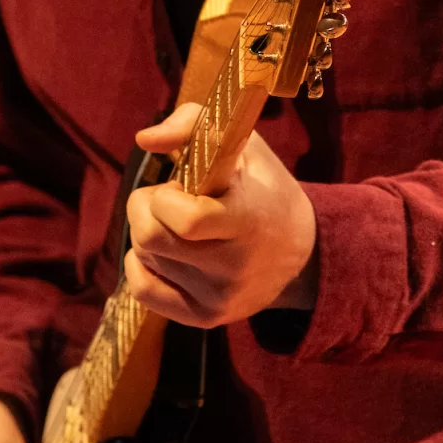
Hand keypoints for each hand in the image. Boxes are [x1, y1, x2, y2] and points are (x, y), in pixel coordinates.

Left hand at [125, 103, 316, 329]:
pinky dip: (141, 265)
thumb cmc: (263, 188)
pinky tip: (163, 252)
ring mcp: (219, 297)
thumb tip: (144, 140)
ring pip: (145, 258)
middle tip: (168, 201)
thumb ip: (193, 125)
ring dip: (148, 234)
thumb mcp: (243, 145)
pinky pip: (143, 290)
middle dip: (145, 209)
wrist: (301, 254)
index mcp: (247, 220)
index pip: (187, 219)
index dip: (165, 197)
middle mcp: (234, 266)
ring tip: (178, 226)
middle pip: (151, 238)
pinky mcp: (205, 317)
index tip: (178, 186)